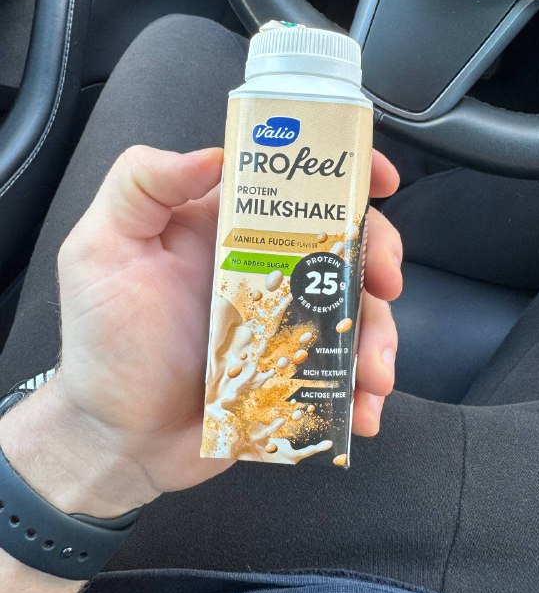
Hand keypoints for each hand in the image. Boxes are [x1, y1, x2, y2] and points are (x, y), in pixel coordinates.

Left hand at [0, 146, 401, 517]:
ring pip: (354, 307)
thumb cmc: (104, 344)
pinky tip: (362, 409)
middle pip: (343, 241)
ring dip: (378, 333)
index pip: (293, 182)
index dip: (343, 171)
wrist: (118, 438)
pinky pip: (345, 369)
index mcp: (227, 227)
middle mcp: (264, 266)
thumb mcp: (100, 250)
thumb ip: (140, 185)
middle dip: (379, 253)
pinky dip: (364, 388)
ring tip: (373, 372)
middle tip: (384, 283)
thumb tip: (212, 154)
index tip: (380, 179)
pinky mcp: (294, 369)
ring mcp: (284, 320)